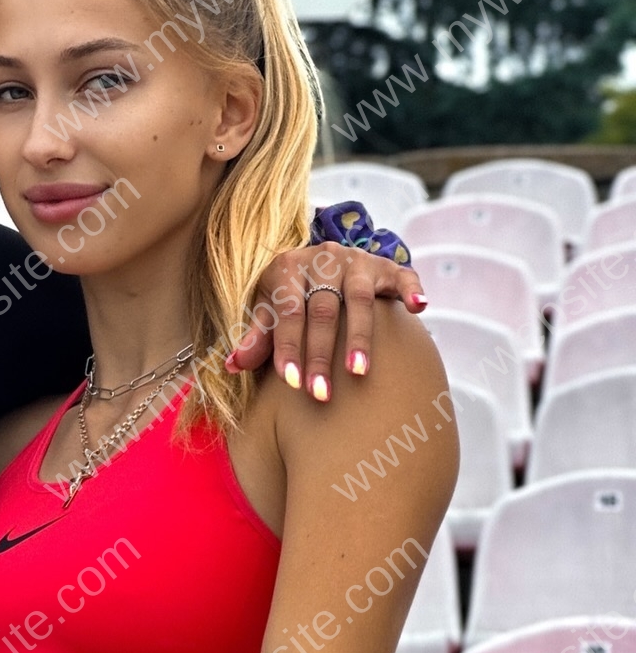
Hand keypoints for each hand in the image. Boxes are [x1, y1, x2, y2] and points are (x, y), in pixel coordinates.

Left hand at [230, 243, 427, 399]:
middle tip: (321, 394)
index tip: (291, 382)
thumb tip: (232, 365)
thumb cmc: (287, 295)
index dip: (288, 346)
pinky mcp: (385, 266)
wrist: (317, 263)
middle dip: (321, 354)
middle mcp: (323, 259)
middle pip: (322, 310)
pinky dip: (411, 289)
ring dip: (360, 336)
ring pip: (360, 299)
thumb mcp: (267, 309)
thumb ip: (256, 336)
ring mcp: (356, 261)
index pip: (287, 311)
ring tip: (358, 372)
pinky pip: (402, 276)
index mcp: (287, 267)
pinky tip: (420, 308)